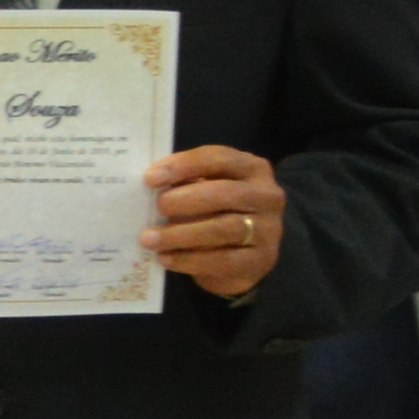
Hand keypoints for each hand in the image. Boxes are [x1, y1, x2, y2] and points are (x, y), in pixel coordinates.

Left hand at [142, 144, 286, 300]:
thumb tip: (150, 185)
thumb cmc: (216, 215)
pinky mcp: (261, 260)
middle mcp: (266, 196)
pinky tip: (166, 258)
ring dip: (181, 234)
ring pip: (224, 229)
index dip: (184, 165)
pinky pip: (223, 260)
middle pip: (225, 193)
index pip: (219, 158)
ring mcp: (268, 229)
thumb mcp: (204, 192)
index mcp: (252, 168)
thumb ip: (185, 184)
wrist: (242, 259)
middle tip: (157, 208)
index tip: (150, 178)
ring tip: (150, 239)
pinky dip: (190, 260)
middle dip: (185, 200)